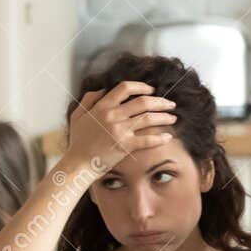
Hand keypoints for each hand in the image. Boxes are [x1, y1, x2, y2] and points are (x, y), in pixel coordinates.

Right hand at [62, 80, 177, 177]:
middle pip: (143, 102)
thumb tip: (103, 89)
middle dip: (160, 101)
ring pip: (148, 118)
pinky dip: (160, 138)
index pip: (125, 88)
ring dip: (164, 117)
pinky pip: (147, 140)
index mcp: (102, 106)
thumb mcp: (78, 115)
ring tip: (173, 118)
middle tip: (170, 104)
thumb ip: (89, 99)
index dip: (141, 86)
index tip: (151, 90)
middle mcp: (113, 115)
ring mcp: (120, 131)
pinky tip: (168, 137)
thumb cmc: (78, 141)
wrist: (78, 164)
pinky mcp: (125, 146)